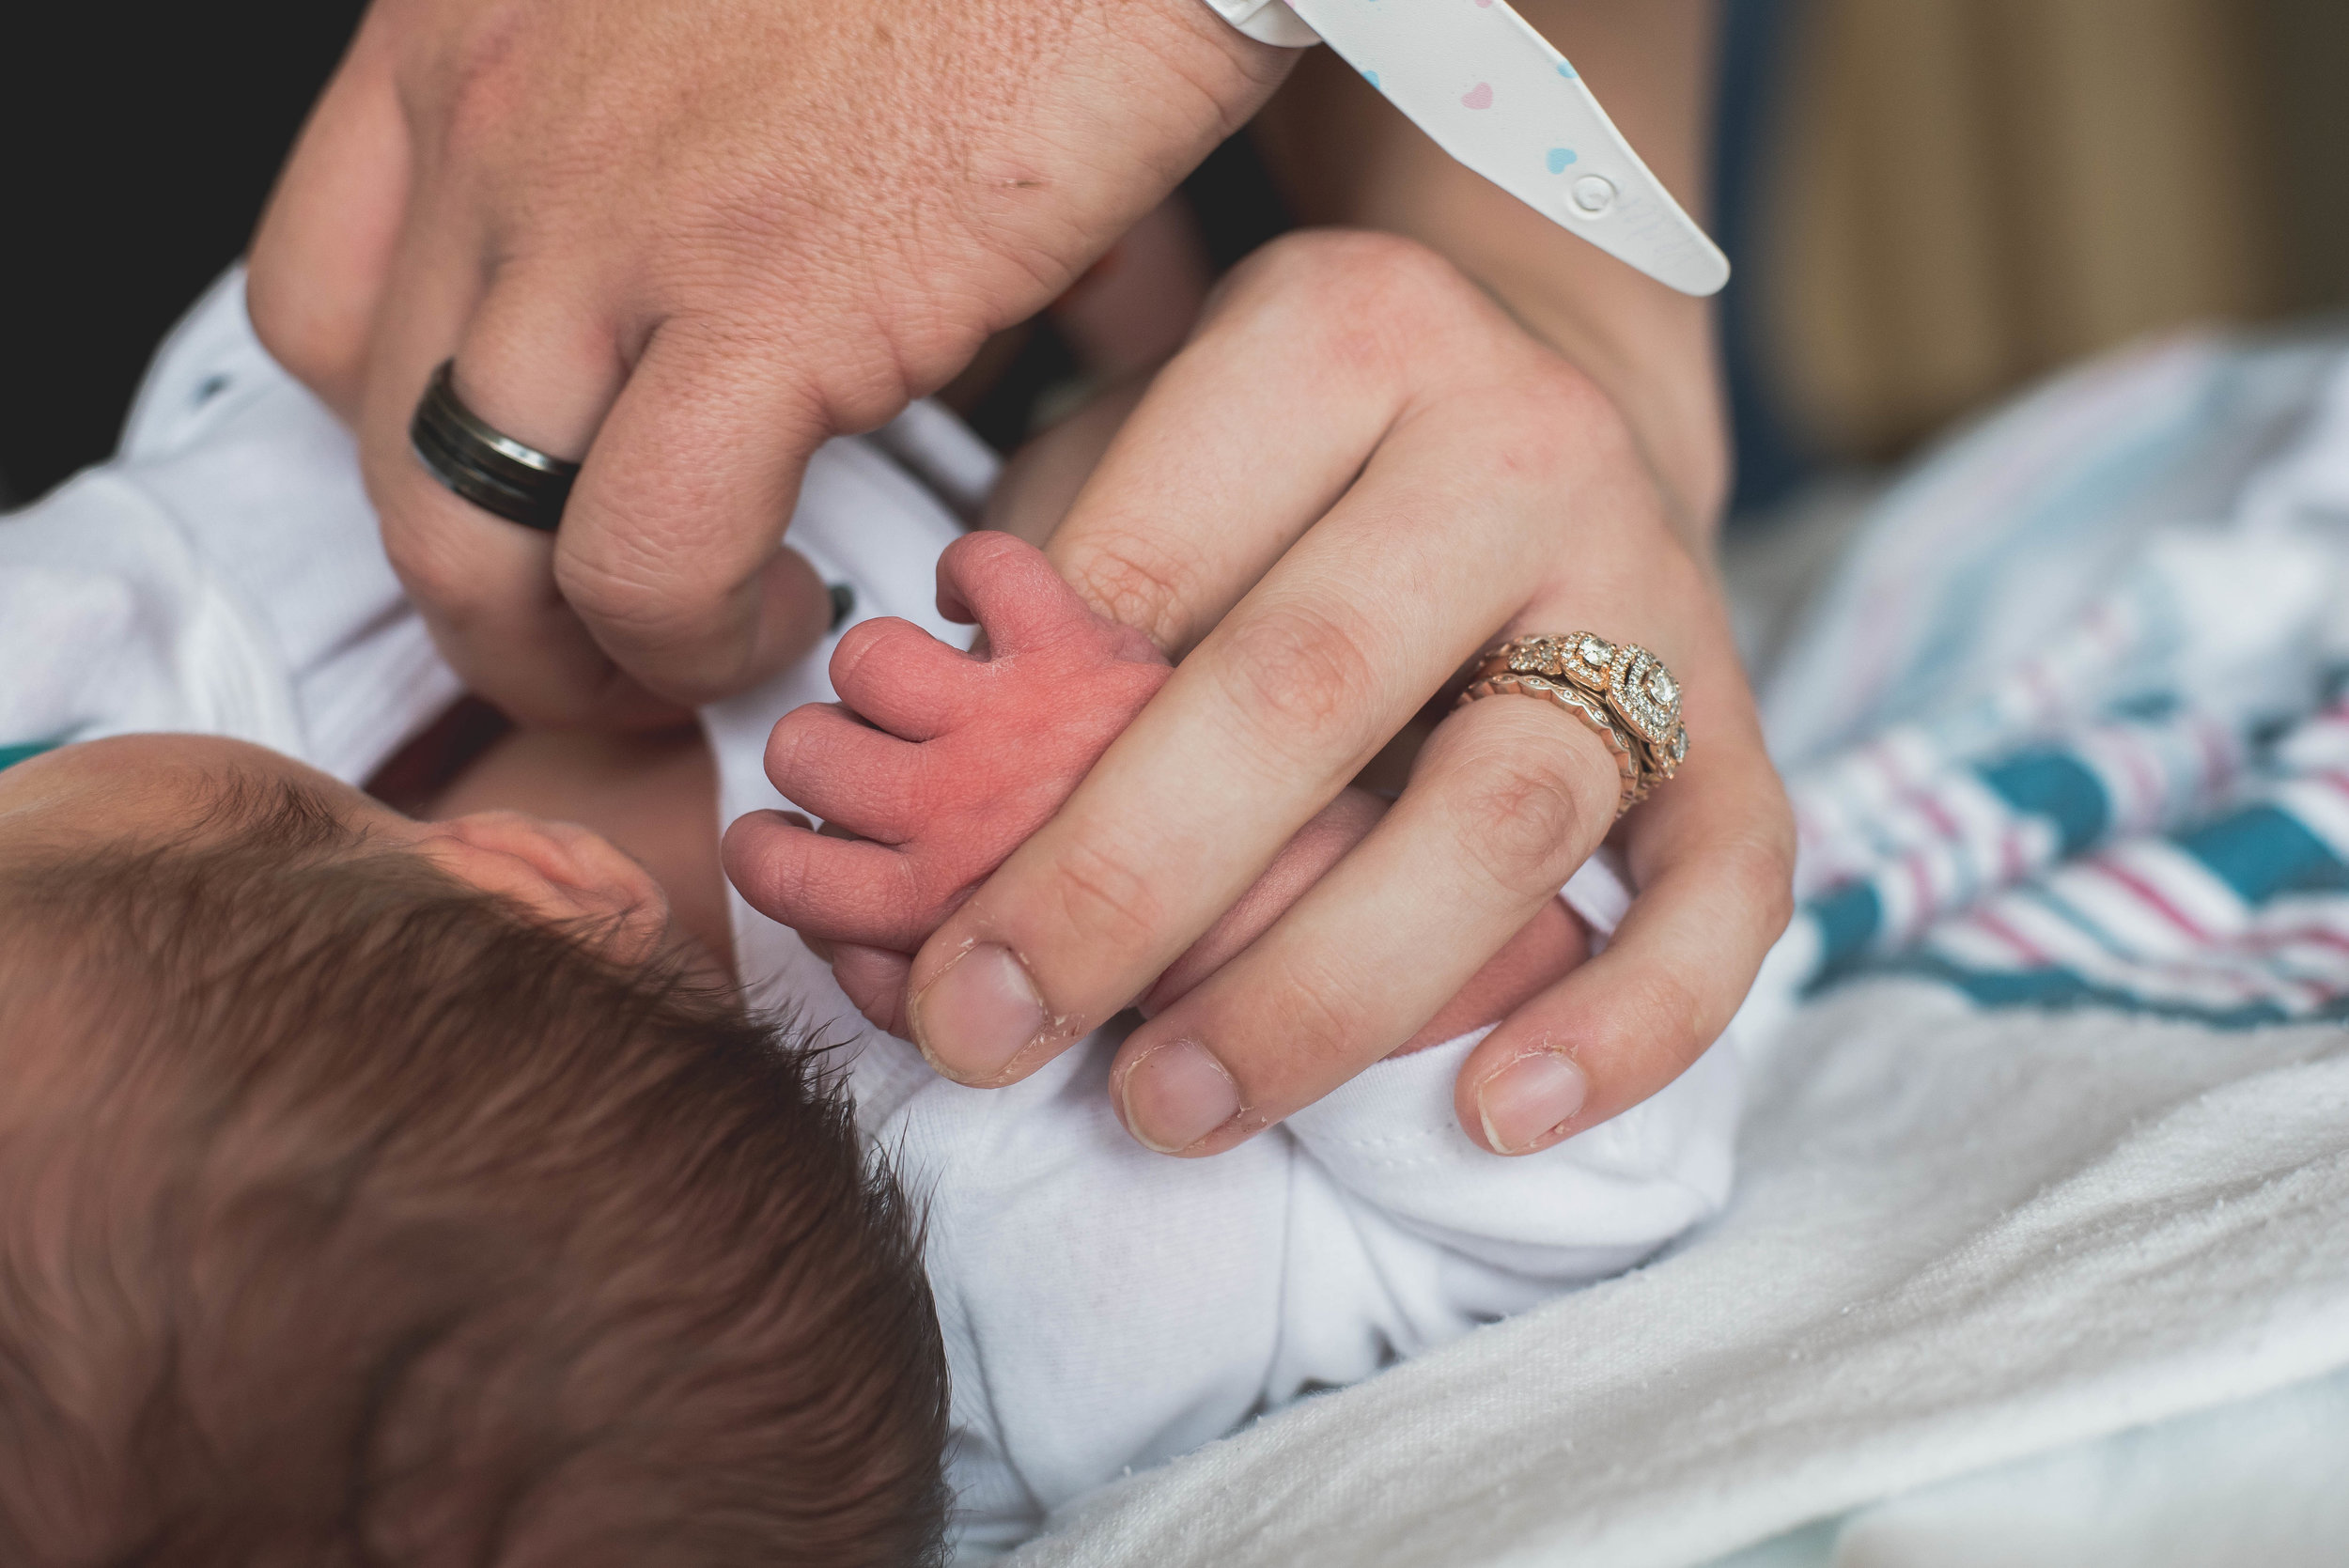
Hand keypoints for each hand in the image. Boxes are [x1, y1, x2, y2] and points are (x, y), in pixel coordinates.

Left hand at [247, 0, 1289, 725]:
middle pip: (380, 446)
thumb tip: (860, 319)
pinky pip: (644, 557)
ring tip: (690, 659)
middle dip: (481, 595)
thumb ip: (729, 165)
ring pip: (464, 536)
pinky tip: (785, 616)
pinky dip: (699, 637)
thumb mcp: (761, 26)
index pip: (328, 297)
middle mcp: (498, 121)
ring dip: (569, 652)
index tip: (527, 500)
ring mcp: (604, 215)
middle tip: (597, 639)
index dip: (411, 444)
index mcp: (478, 27)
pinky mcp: (756, 302)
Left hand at [866, 230, 1793, 1156]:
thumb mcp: (1133, 450)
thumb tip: (929, 828)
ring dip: (1328, 989)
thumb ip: (1042, 603)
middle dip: (1127, 887)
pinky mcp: (1739, 717)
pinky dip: (1629, 1023)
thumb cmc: (1279, 461)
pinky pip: (1733, 887)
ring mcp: (1651, 580)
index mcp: (1338, 330)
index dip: (1017, 759)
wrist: (1542, 400)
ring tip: (1175, 1103)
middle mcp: (1515, 438)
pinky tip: (1493, 1115)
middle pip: (1312, 685)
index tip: (920, 926)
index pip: (1148, 563)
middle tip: (990, 1031)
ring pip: (1508, 809)